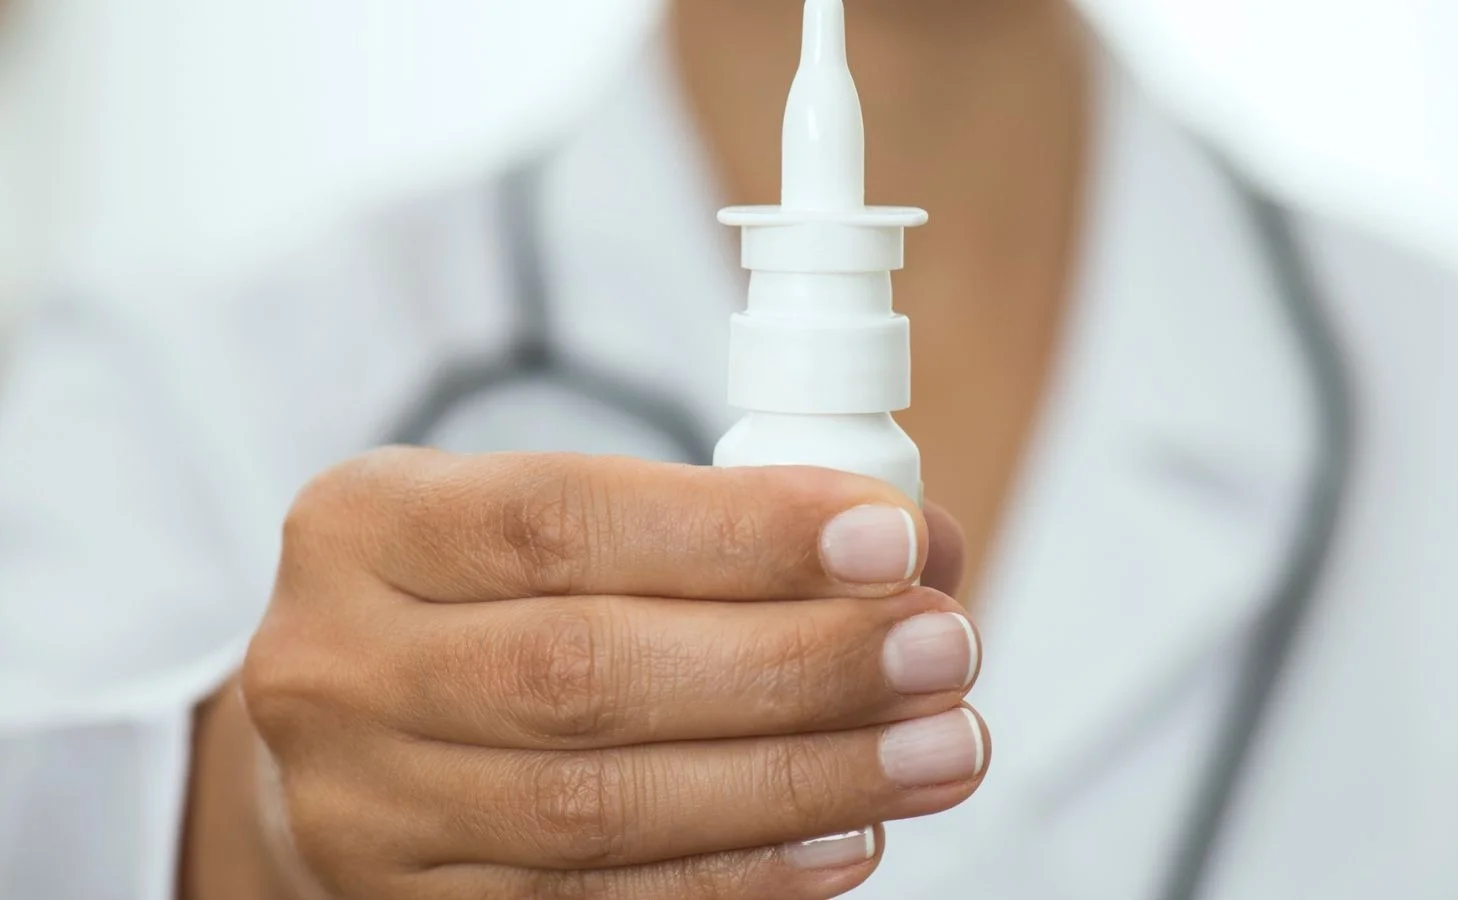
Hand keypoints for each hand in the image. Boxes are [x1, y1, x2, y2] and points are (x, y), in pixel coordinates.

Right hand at [237, 448, 984, 899]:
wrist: (346, 729)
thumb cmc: (490, 598)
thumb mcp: (562, 519)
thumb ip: (725, 520)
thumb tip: (924, 544)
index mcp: (367, 524)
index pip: (560, 518)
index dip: (737, 534)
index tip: (889, 540)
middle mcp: (339, 666)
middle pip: (582, 672)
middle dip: (793, 663)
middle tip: (944, 649)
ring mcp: (365, 808)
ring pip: (599, 807)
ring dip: (797, 780)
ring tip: (938, 747)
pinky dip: (739, 877)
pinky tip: (852, 837)